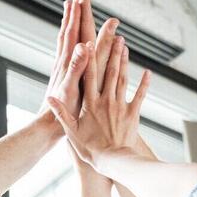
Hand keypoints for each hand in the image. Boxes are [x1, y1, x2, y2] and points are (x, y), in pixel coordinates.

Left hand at [40, 0, 91, 120]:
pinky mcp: (63, 77)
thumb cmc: (61, 111)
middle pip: (68, 32)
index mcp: (67, 64)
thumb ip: (76, 66)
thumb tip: (83, 45)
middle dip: (73, 14)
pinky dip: (72, 43)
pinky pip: (68, 54)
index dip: (77, 15)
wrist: (47, 126)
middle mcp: (63, 63)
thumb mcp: (71, 88)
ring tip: (71, 12)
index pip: (73, 33)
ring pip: (66, 42)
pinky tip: (75, 44)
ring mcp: (62, 70)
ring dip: (69, 25)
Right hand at [47, 33, 150, 179]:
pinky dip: (144, 83)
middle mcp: (106, 101)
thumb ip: (61, 114)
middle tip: (114, 35)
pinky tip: (147, 72)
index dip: (89, 58)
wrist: (114, 161)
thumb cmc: (91, 150)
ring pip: (123, 79)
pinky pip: (140, 96)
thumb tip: (49, 98)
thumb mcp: (71, 132)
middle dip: (111, 52)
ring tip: (125, 46)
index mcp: (90, 104)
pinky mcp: (133, 114)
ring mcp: (121, 106)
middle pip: (109, 72)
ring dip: (124, 61)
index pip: (89, 76)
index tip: (89, 42)